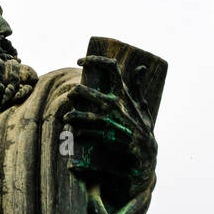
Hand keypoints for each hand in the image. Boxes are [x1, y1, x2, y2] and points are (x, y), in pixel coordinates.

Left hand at [61, 55, 155, 190]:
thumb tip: (140, 67)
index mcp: (124, 94)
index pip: (111, 67)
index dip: (94, 60)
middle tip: (70, 96)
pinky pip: (86, 133)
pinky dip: (79, 133)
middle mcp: (116, 104)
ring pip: (83, 114)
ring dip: (72, 116)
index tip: (80, 60)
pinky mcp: (106, 137)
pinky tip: (76, 133)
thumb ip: (138, 87)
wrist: (146, 153)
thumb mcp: (143, 106)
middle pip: (86, 91)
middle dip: (75, 93)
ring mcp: (111, 121)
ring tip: (67, 118)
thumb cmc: (143, 128)